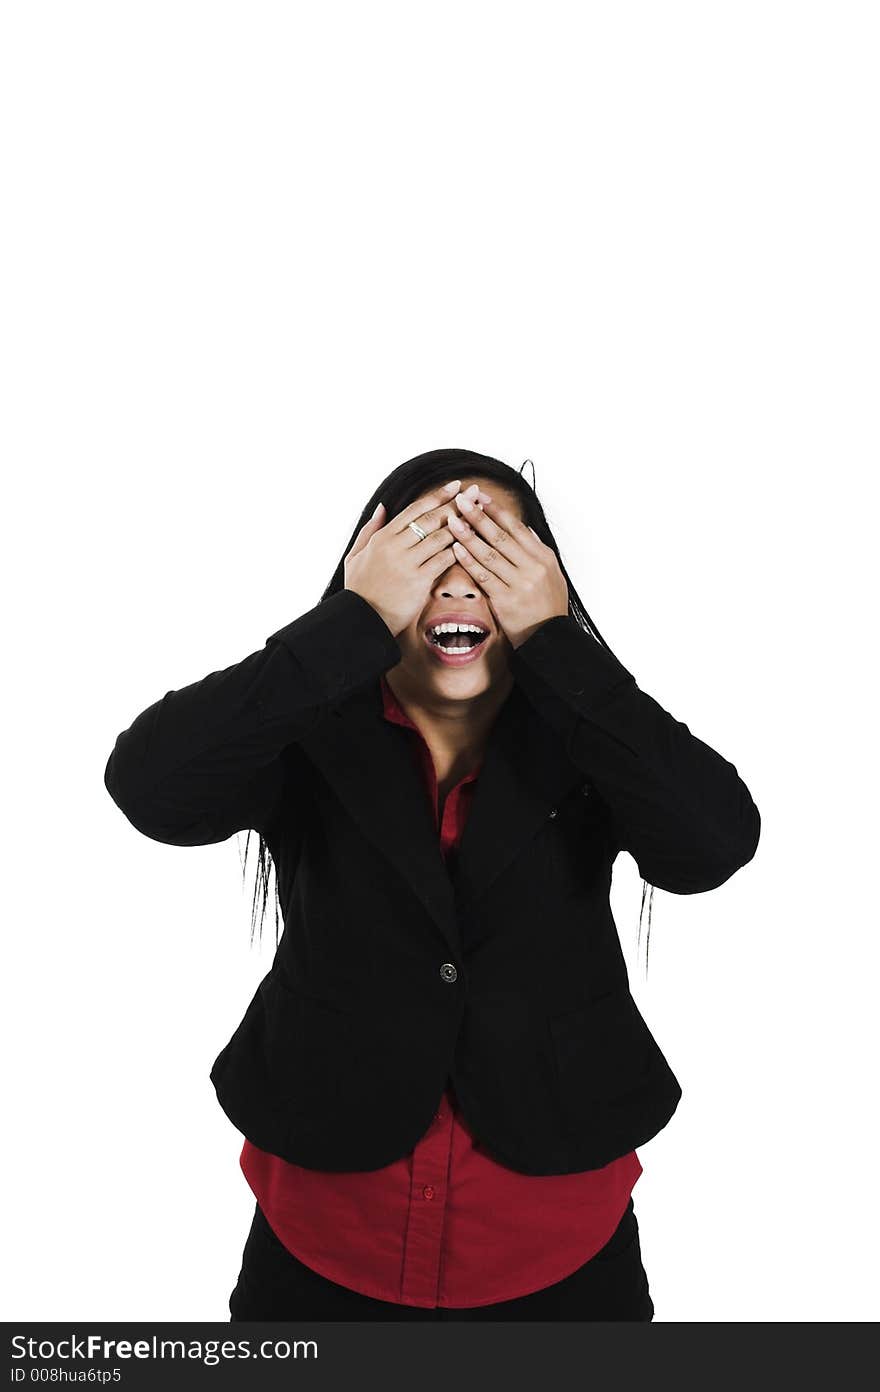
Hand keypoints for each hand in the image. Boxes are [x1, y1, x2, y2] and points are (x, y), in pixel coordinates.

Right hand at [344, 481, 491, 637]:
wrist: (361, 619)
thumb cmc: (360, 589)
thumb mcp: (356, 555)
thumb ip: (370, 529)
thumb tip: (383, 506)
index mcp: (382, 537)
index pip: (415, 510)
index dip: (437, 496)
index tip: (455, 485)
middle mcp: (395, 546)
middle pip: (431, 519)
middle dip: (456, 503)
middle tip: (475, 492)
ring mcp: (407, 563)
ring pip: (440, 537)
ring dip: (462, 524)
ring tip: (479, 514)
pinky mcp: (419, 581)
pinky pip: (444, 560)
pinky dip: (459, 550)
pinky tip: (473, 543)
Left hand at [448, 493, 569, 647]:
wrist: (549, 638)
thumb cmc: (548, 604)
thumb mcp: (552, 573)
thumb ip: (536, 549)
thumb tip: (522, 528)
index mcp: (543, 557)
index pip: (516, 527)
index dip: (496, 510)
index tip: (480, 496)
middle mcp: (532, 568)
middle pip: (500, 536)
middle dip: (478, 516)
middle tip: (460, 500)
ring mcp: (518, 584)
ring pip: (489, 554)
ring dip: (468, 535)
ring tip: (451, 520)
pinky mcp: (505, 601)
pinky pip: (483, 576)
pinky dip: (469, 561)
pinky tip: (456, 549)